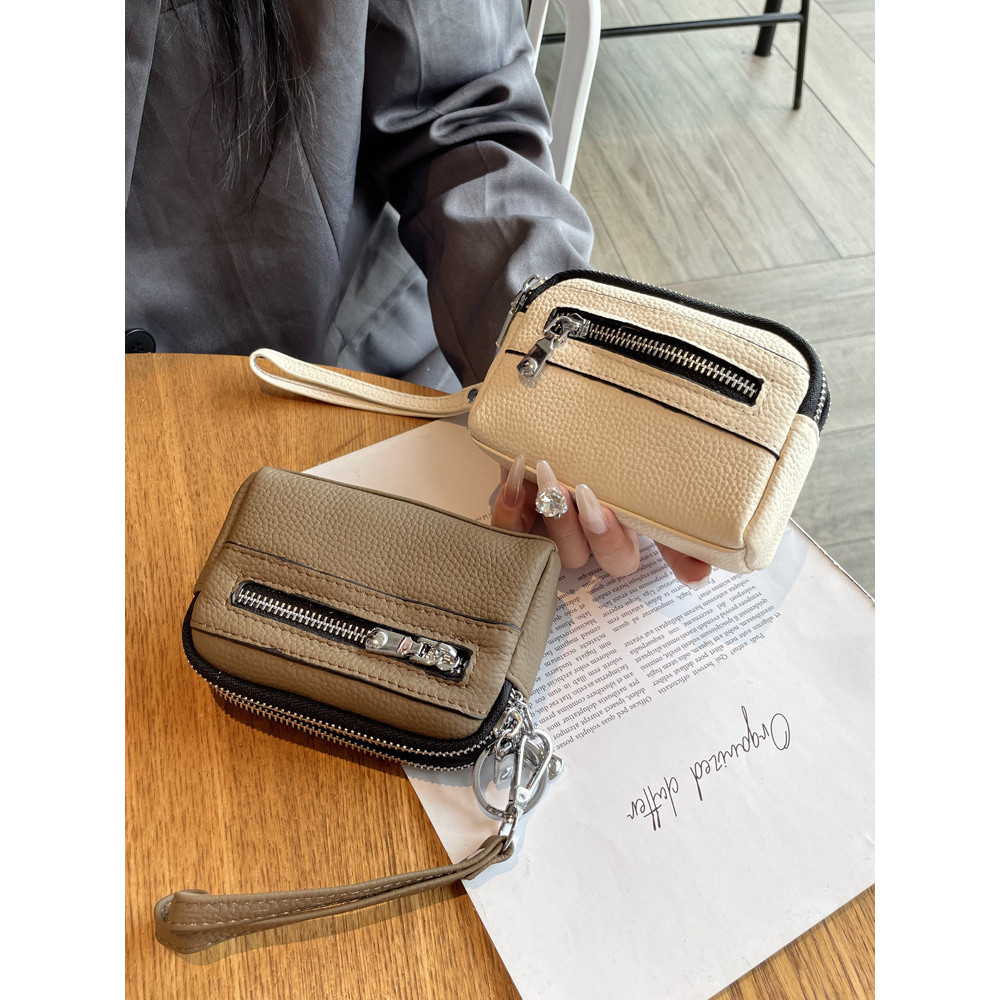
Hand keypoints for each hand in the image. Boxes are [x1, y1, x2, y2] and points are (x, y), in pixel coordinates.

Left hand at [490, 456, 712, 584]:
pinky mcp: (516, 513)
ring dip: (541, 513)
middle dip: (570, 523)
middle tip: (573, 486)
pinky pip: (505, 526)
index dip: (609, 540)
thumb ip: (678, 533)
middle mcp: (582, 537)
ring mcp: (546, 526)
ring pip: (537, 544)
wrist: (584, 416)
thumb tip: (699, 577)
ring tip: (544, 472)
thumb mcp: (657, 488)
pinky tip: (516, 471)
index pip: (618, 559)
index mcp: (621, 536)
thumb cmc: (624, 455)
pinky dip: (507, 502)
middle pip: (574, 554)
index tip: (605, 509)